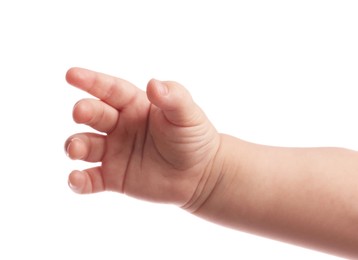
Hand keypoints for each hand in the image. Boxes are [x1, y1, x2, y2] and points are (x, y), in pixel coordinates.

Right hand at [65, 68, 220, 207]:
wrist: (200, 174)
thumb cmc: (194, 138)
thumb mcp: (187, 114)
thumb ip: (173, 97)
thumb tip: (153, 84)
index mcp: (135, 105)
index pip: (110, 89)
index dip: (91, 81)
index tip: (71, 75)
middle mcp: (120, 126)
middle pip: (94, 114)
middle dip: (83, 111)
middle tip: (79, 113)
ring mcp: (115, 152)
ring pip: (86, 145)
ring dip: (75, 145)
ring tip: (76, 149)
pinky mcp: (114, 177)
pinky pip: (91, 179)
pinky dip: (79, 181)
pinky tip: (76, 179)